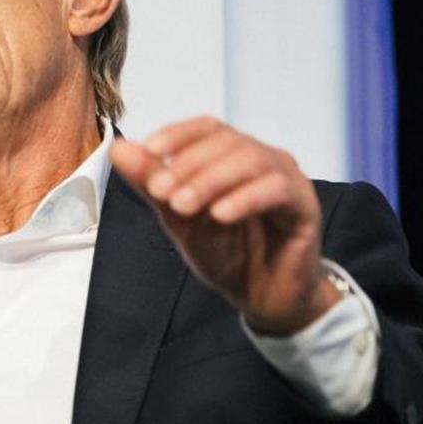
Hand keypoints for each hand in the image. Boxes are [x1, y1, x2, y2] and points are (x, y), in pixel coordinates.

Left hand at [110, 116, 339, 335]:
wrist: (261, 296)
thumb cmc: (223, 251)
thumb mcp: (179, 218)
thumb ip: (151, 183)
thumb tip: (117, 148)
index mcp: (232, 154)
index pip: (206, 128)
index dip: (178, 134)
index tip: (148, 149)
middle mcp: (262, 158)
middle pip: (226, 142)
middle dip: (188, 165)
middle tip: (160, 190)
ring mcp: (287, 178)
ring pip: (251, 160)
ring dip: (211, 180)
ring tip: (182, 206)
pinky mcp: (305, 204)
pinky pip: (277, 190)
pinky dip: (245, 198)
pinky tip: (220, 215)